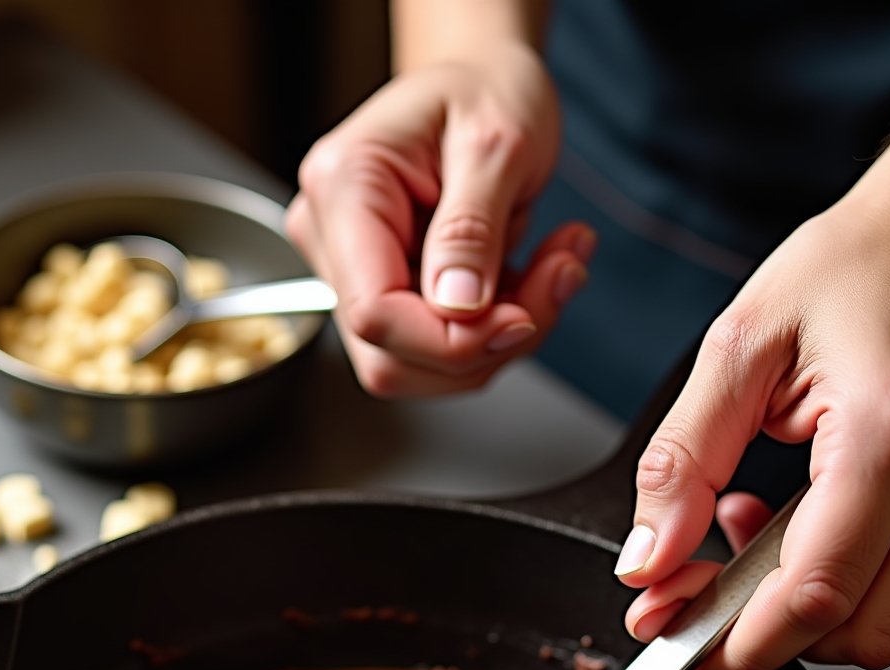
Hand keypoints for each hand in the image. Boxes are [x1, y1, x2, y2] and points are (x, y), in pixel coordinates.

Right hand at [285, 43, 594, 397]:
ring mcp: (353, 274)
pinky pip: (439, 352)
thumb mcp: (497, 141)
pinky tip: (531, 277)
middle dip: (485, 345)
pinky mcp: (385, 295)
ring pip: (418, 368)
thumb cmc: (485, 90)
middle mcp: (331, 238)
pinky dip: (496, 331)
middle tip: (558, 279)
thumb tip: (457, 309)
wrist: (481, 81)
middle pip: (393, 357)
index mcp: (344, 188)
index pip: (375, 313)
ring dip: (498, 341)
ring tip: (554, 268)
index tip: (521, 317)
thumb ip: (472, 228)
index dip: (450, 341)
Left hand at [616, 145, 889, 669]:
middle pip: (856, 629)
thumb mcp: (738, 350)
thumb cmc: (845, 272)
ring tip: (743, 536)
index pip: (813, 592)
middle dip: (767, 634)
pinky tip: (789, 526)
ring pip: (881, 623)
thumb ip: (682, 462)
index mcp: (885, 436)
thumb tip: (646, 562)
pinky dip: (834, 584)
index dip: (741, 645)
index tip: (682, 653)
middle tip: (695, 593)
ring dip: (800, 610)